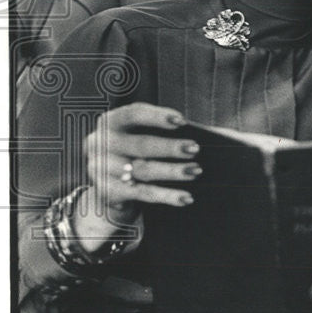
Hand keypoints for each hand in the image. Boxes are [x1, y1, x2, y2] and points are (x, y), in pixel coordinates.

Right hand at [80, 103, 199, 251]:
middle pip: (140, 145)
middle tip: (195, 149)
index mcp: (111, 122)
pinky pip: (142, 193)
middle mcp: (101, 143)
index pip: (133, 114)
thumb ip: (165, 130)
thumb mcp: (140, 135)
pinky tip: (185, 197)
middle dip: (170, 147)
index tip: (181, 121)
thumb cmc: (134, 151)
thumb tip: (210, 132)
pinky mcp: (107, 192)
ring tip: (195, 171)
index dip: (157, 116)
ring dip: (172, 171)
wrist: (108, 184)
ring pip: (143, 170)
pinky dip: (166, 196)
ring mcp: (101, 168)